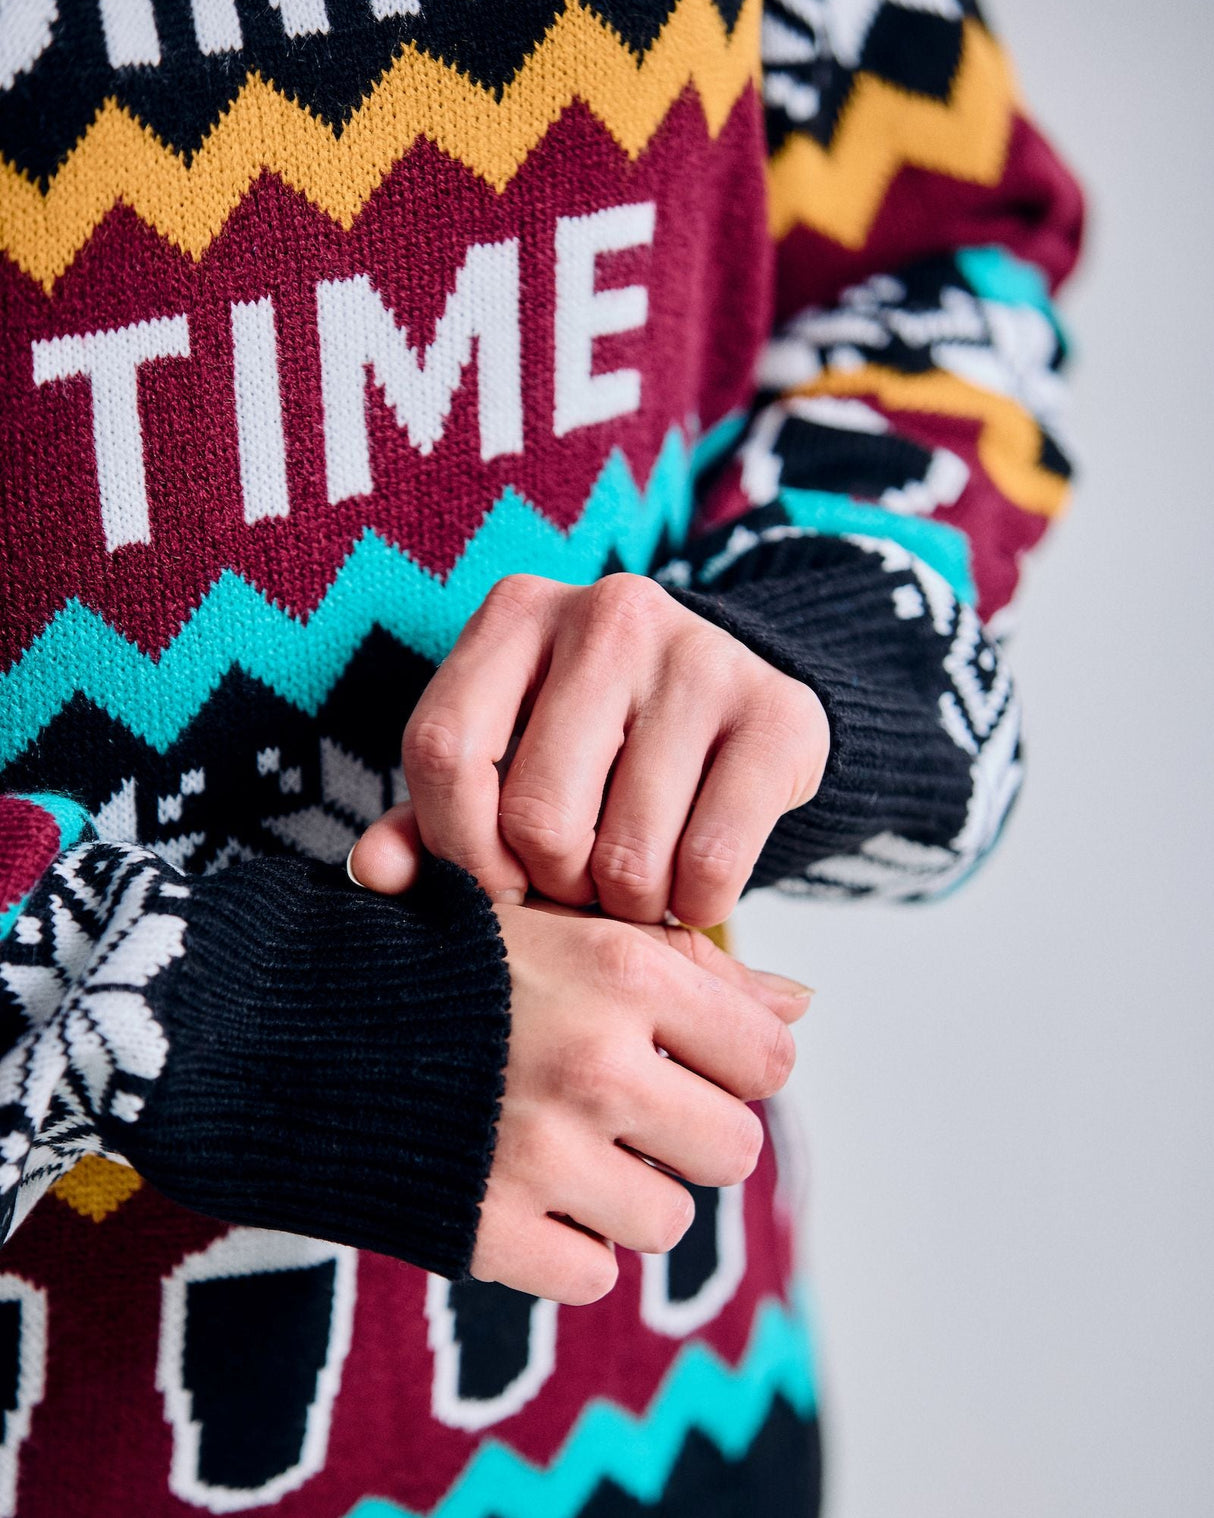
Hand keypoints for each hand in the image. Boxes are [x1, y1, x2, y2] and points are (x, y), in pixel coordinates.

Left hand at [350, 573, 828, 926]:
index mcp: (517, 614)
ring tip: (635, 885)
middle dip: (554, 885)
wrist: (738, 707)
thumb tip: (372, 873)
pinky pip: (712, 863)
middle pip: (537, 814)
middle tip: (579, 885)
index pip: (444, 750)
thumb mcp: (506, 761)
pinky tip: (693, 883)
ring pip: (628, 856)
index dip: (459, 847)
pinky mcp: (778, 711)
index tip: (497, 882)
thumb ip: (434, 815)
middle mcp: (609, 614)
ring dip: (628, 906)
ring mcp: (700, 655)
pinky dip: (696, 905)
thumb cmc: (597, 745)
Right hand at [472, 901, 809, 1303]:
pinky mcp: (487, 1231)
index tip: (685, 1058)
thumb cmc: (441, 963)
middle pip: (734, 1150)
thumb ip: (691, 965)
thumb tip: (802, 1006)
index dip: (733, 1062)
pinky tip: (513, 1188)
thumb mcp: (565, 928)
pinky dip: (560, 1247)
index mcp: (624, 971)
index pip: (770, 1057)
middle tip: (620, 1107)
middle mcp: (597, 1063)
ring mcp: (543, 1154)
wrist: (284, 1021)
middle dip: (686, 1134)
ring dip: (624, 1195)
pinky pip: (590, 1276)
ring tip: (558, 1145)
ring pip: (666, 1222)